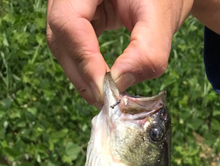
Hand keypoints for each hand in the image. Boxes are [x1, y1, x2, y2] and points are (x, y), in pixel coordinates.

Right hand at [46, 0, 192, 106]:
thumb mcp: (159, 16)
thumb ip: (146, 50)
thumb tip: (120, 85)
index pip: (69, 23)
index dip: (85, 61)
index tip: (105, 91)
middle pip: (60, 38)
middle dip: (83, 74)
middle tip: (107, 101)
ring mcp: (68, 5)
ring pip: (63, 46)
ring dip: (83, 76)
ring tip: (106, 96)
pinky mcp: (77, 18)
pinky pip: (73, 47)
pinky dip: (88, 69)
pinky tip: (104, 83)